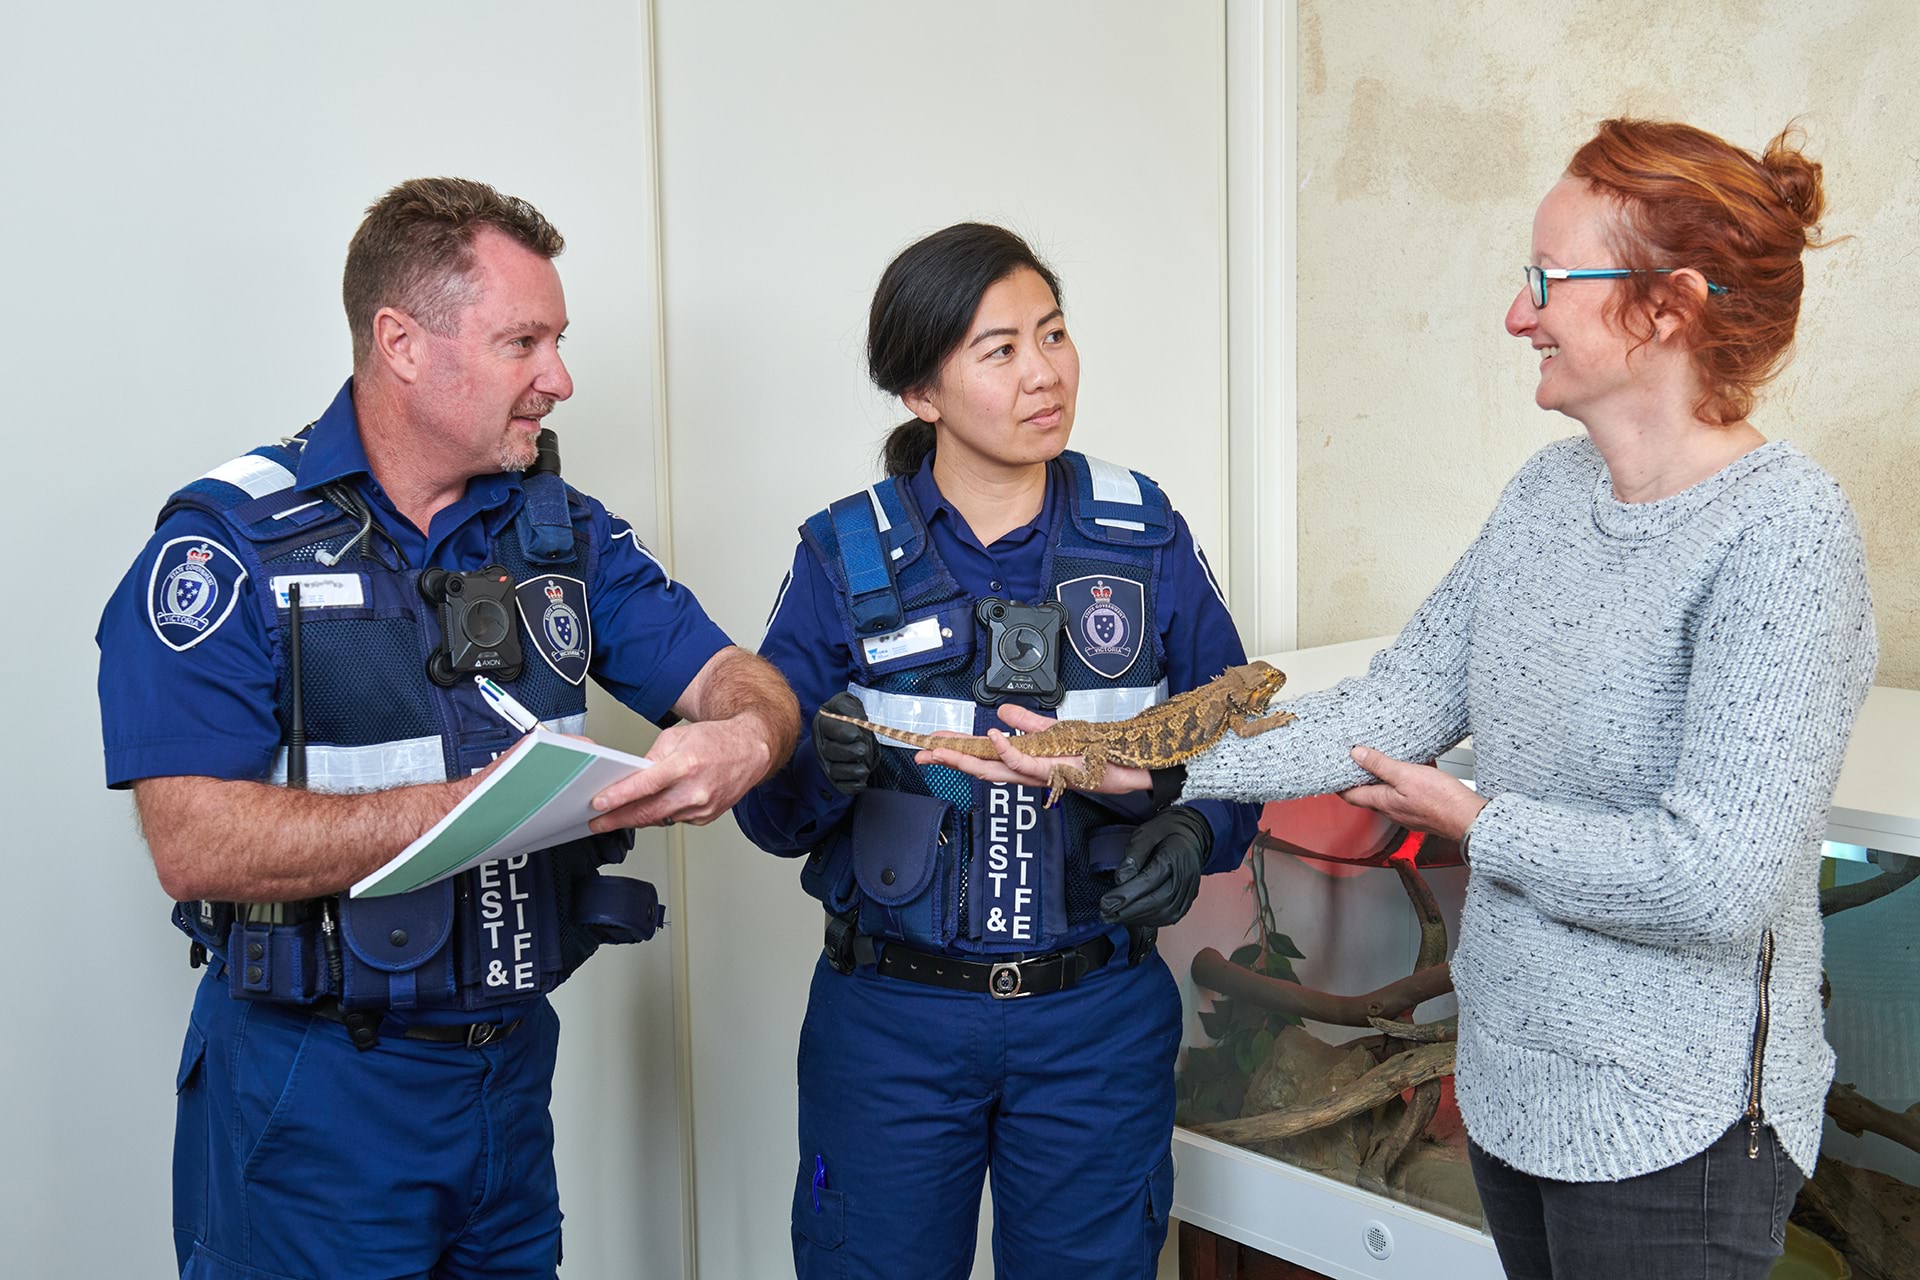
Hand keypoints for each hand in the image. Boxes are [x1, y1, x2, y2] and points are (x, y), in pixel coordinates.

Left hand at [588, 714, 777, 830]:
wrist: (751, 751)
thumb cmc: (716, 741)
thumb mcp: (677, 737)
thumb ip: (652, 757)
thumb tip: (633, 777)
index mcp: (686, 764)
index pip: (645, 785)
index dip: (619, 797)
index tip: (599, 804)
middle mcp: (695, 790)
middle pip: (648, 812)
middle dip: (618, 819)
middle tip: (597, 822)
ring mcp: (702, 807)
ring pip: (660, 819)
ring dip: (637, 818)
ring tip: (617, 816)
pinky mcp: (706, 817)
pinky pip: (675, 819)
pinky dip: (661, 814)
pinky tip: (653, 808)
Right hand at [813, 692, 878, 794]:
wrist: (849, 733)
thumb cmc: (848, 717)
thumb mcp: (846, 703)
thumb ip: (848, 706)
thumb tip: (856, 718)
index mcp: (823, 724)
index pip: (829, 728)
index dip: (842, 732)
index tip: (857, 734)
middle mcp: (822, 745)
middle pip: (830, 752)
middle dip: (849, 752)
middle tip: (863, 750)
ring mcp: (827, 762)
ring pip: (834, 770)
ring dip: (850, 771)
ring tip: (864, 768)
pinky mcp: (836, 777)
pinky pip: (841, 785)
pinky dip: (851, 786)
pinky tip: (862, 783)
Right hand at [914, 704, 1152, 794]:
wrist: (1123, 763)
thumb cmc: (1091, 750)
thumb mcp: (1052, 730)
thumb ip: (1025, 722)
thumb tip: (1000, 713)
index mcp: (1021, 759)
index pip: (980, 754)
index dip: (953, 748)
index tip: (929, 742)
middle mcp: (1025, 770)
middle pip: (978, 766)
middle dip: (948, 759)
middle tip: (921, 753)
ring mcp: (1037, 773)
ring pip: (993, 769)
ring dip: (965, 759)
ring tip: (941, 749)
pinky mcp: (1053, 771)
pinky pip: (1024, 762)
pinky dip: (1006, 749)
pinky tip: (991, 737)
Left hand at [1100, 806, 1211, 926]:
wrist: (1190, 834)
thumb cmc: (1166, 831)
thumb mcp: (1146, 832)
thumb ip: (1134, 854)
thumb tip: (1122, 879)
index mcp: (1176, 856)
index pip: (1150, 880)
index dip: (1127, 894)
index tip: (1106, 902)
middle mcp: (1186, 877)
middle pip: (1159, 902)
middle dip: (1129, 911)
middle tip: (1106, 913)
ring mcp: (1189, 891)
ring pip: (1164, 913)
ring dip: (1138, 918)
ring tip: (1114, 916)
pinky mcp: (1187, 901)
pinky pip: (1170, 917)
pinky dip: (1149, 920)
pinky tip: (1133, 917)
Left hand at [1339, 745, 1484, 839]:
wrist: (1468, 817)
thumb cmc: (1441, 800)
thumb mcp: (1405, 774)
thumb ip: (1380, 765)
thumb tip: (1357, 755)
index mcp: (1382, 802)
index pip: (1351, 795)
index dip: (1340, 784)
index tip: (1334, 772)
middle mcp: (1391, 811)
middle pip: (1367, 795)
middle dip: (1360, 779)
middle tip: (1356, 763)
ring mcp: (1406, 813)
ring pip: (1388, 794)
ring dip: (1383, 780)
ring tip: (1382, 763)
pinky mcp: (1421, 811)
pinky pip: (1406, 795)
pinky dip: (1404, 782)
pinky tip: (1413, 770)